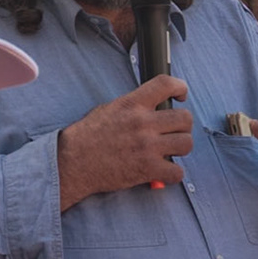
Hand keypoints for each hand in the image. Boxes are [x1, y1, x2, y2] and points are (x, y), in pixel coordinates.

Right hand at [55, 75, 191, 209]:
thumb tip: (151, 107)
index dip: (180, 87)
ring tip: (168, 151)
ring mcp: (147, 147)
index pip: (166, 85)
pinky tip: (163, 172)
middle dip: (182, 126)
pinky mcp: (147, 169)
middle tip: (173, 132)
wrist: (71, 162)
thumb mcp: (107, 110)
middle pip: (185, 118)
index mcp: (132, 105)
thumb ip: (132, 106)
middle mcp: (143, 123)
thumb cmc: (85, 137)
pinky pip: (177, 172)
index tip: (181, 95)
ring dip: (180, 148)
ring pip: (186, 143)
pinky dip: (173, 174)